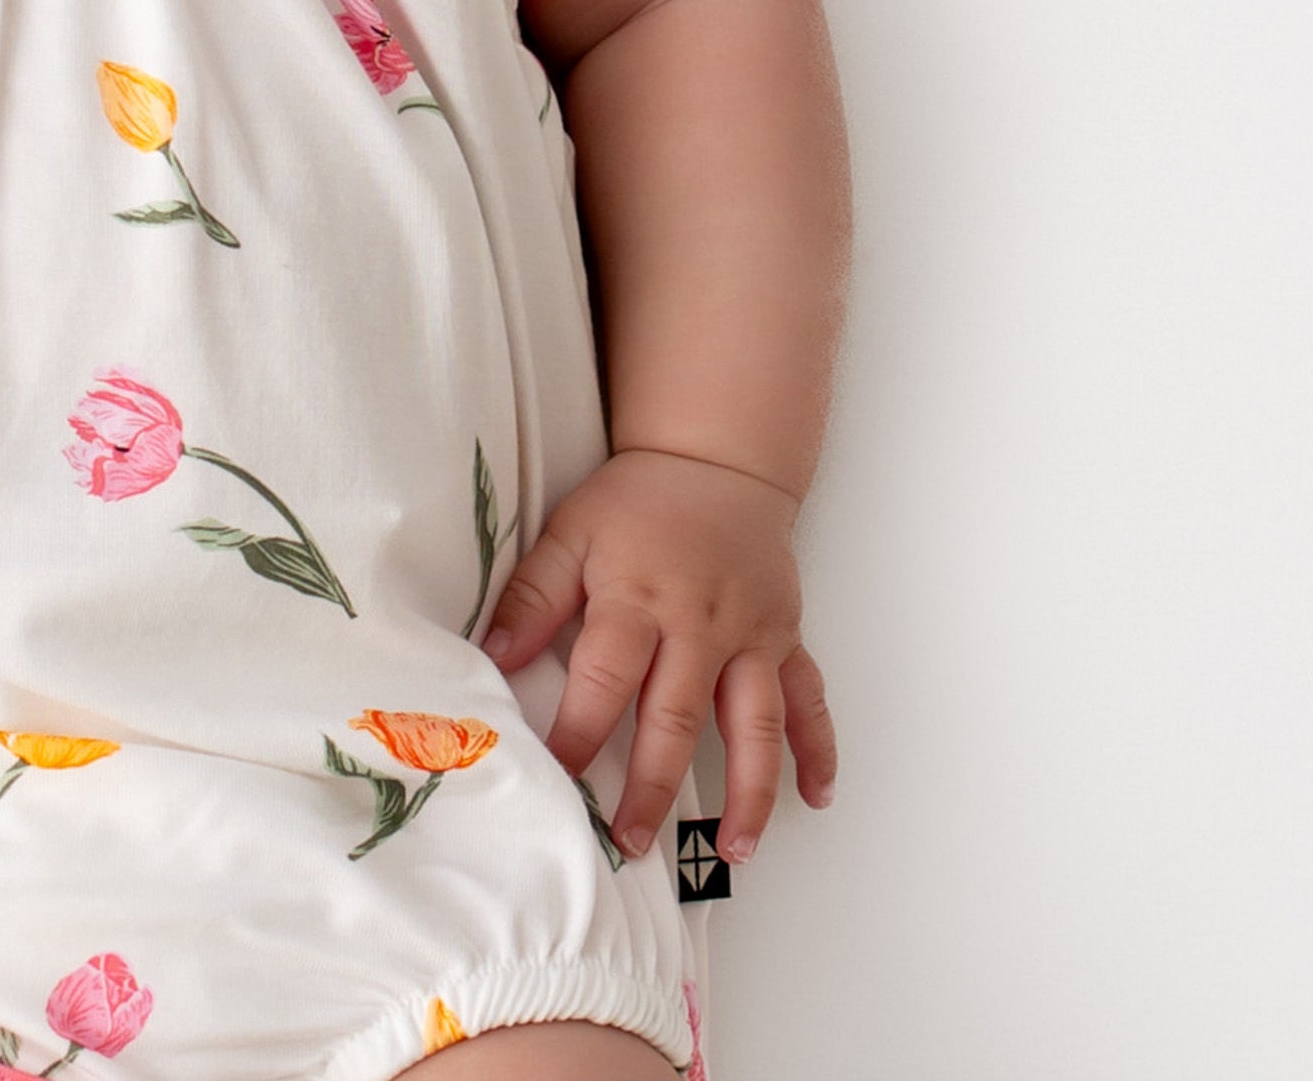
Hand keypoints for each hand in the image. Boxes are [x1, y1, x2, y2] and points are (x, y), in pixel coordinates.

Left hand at [483, 446, 836, 863]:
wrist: (716, 461)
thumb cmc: (635, 503)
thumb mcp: (571, 531)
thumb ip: (533, 595)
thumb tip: (493, 657)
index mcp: (638, 598)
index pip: (605, 677)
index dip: (578, 730)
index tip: (556, 777)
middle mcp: (700, 624)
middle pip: (677, 716)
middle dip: (654, 784)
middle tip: (632, 841)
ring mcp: (751, 635)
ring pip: (756, 724)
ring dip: (749, 791)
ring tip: (736, 849)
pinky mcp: (787, 638)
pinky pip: (810, 700)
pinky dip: (819, 749)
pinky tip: (816, 797)